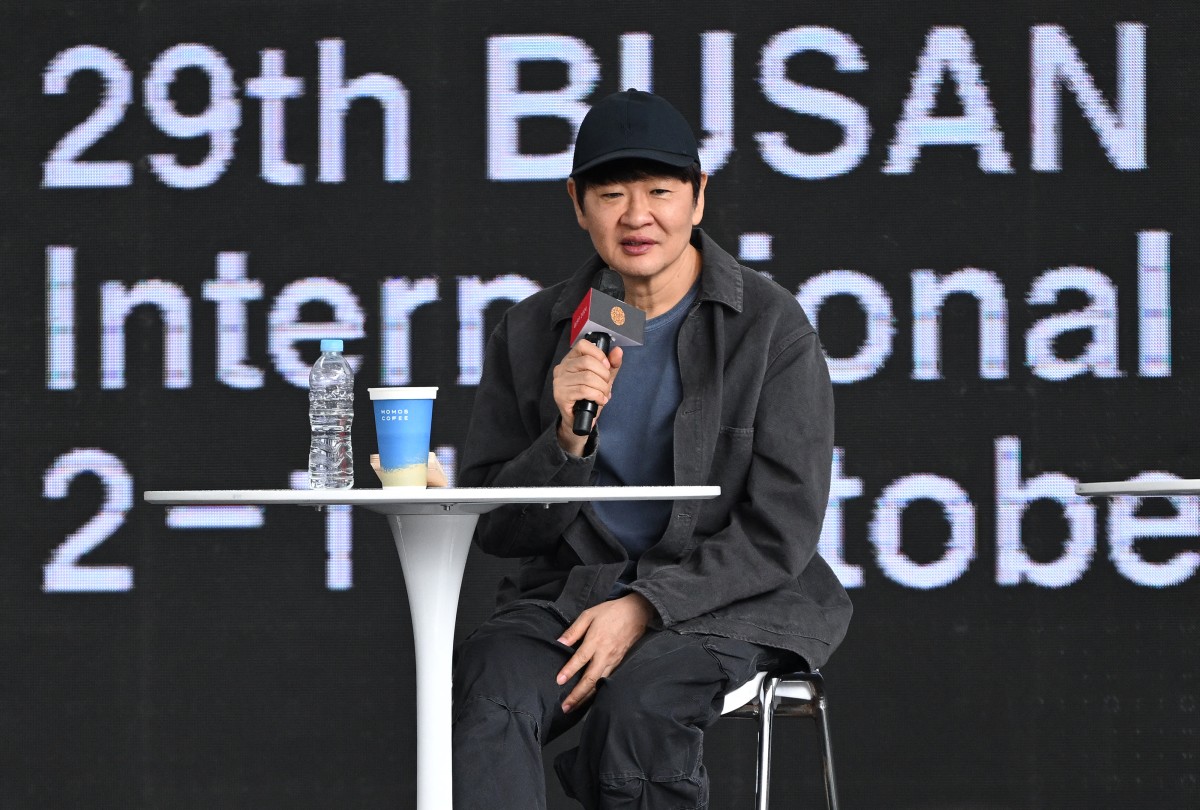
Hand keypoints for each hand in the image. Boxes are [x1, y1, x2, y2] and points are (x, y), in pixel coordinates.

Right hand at [552, 340, 622, 454]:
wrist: (580, 420)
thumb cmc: (589, 397)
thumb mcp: (603, 378)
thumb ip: (611, 365)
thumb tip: (618, 351)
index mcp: (571, 360)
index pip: (583, 345)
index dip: (599, 354)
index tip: (606, 366)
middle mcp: (562, 368)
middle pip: (587, 361)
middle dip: (604, 375)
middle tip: (607, 385)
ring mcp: (560, 382)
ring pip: (587, 377)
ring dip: (602, 388)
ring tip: (604, 395)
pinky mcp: (561, 395)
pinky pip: (584, 391)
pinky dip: (597, 396)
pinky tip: (600, 400)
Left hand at [555, 593, 655, 712]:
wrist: (636, 613)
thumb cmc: (610, 612)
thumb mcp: (589, 615)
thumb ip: (574, 630)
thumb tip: (560, 642)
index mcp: (595, 640)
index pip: (580, 659)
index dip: (569, 671)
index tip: (559, 681)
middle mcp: (604, 654)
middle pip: (590, 679)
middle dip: (577, 695)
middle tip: (565, 707)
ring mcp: (613, 661)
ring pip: (599, 684)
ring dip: (586, 697)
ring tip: (574, 707)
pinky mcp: (619, 663)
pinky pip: (607, 680)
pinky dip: (597, 691)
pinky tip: (589, 698)